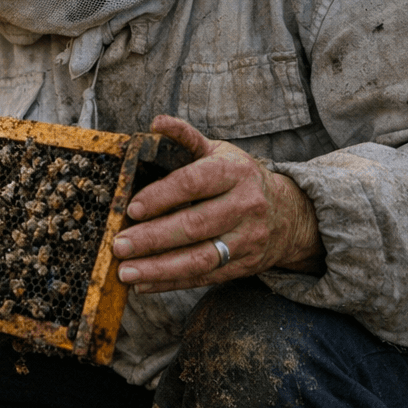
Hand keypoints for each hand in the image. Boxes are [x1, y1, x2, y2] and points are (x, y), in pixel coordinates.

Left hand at [111, 115, 324, 293]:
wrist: (289, 214)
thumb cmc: (239, 178)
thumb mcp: (219, 152)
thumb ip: (186, 138)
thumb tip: (156, 122)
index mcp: (234, 172)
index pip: (194, 183)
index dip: (161, 196)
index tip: (131, 208)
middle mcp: (244, 206)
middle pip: (195, 226)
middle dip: (153, 238)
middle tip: (119, 244)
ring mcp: (247, 239)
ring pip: (200, 258)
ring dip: (159, 268)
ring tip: (125, 271)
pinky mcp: (243, 265)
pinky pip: (204, 277)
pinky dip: (170, 283)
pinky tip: (142, 284)